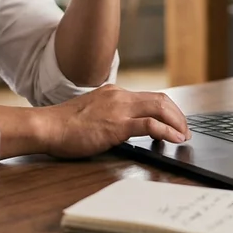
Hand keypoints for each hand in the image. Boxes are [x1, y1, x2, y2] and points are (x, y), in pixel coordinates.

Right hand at [38, 85, 190, 158]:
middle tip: (185, 131)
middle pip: (160, 100)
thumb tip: (120, 128)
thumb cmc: (63, 126)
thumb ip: (107, 116)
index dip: (167, 110)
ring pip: (160, 108)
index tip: (175, 123)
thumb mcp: (90, 114)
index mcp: (113, 93)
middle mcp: (119, 96)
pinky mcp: (117, 125)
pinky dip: (167, 131)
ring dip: (177, 123)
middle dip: (178, 116)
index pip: (149, 97)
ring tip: (184, 136)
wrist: (47, 126)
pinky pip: (150, 125)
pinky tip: (174, 139)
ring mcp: (119, 109)